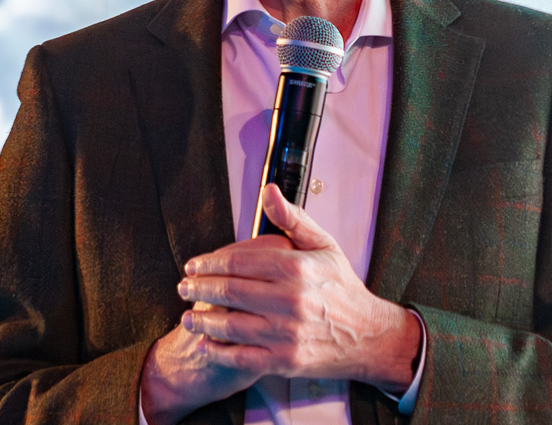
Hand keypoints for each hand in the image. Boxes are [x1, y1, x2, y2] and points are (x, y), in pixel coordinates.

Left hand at [139, 185, 419, 422]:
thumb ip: (291, 219)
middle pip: (230, 292)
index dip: (210, 262)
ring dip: (202, 319)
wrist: (368, 336)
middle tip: (183, 287)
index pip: (239, 262)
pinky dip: (218, 349)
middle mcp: (291, 300)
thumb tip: (268, 191)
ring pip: (230, 325)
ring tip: (187, 314)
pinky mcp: (285, 361)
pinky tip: (204, 342)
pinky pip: (241, 356)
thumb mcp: (323, 245)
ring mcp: (287, 334)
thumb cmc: (342, 288)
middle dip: (199, 288)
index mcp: (297, 268)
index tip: (194, 264)